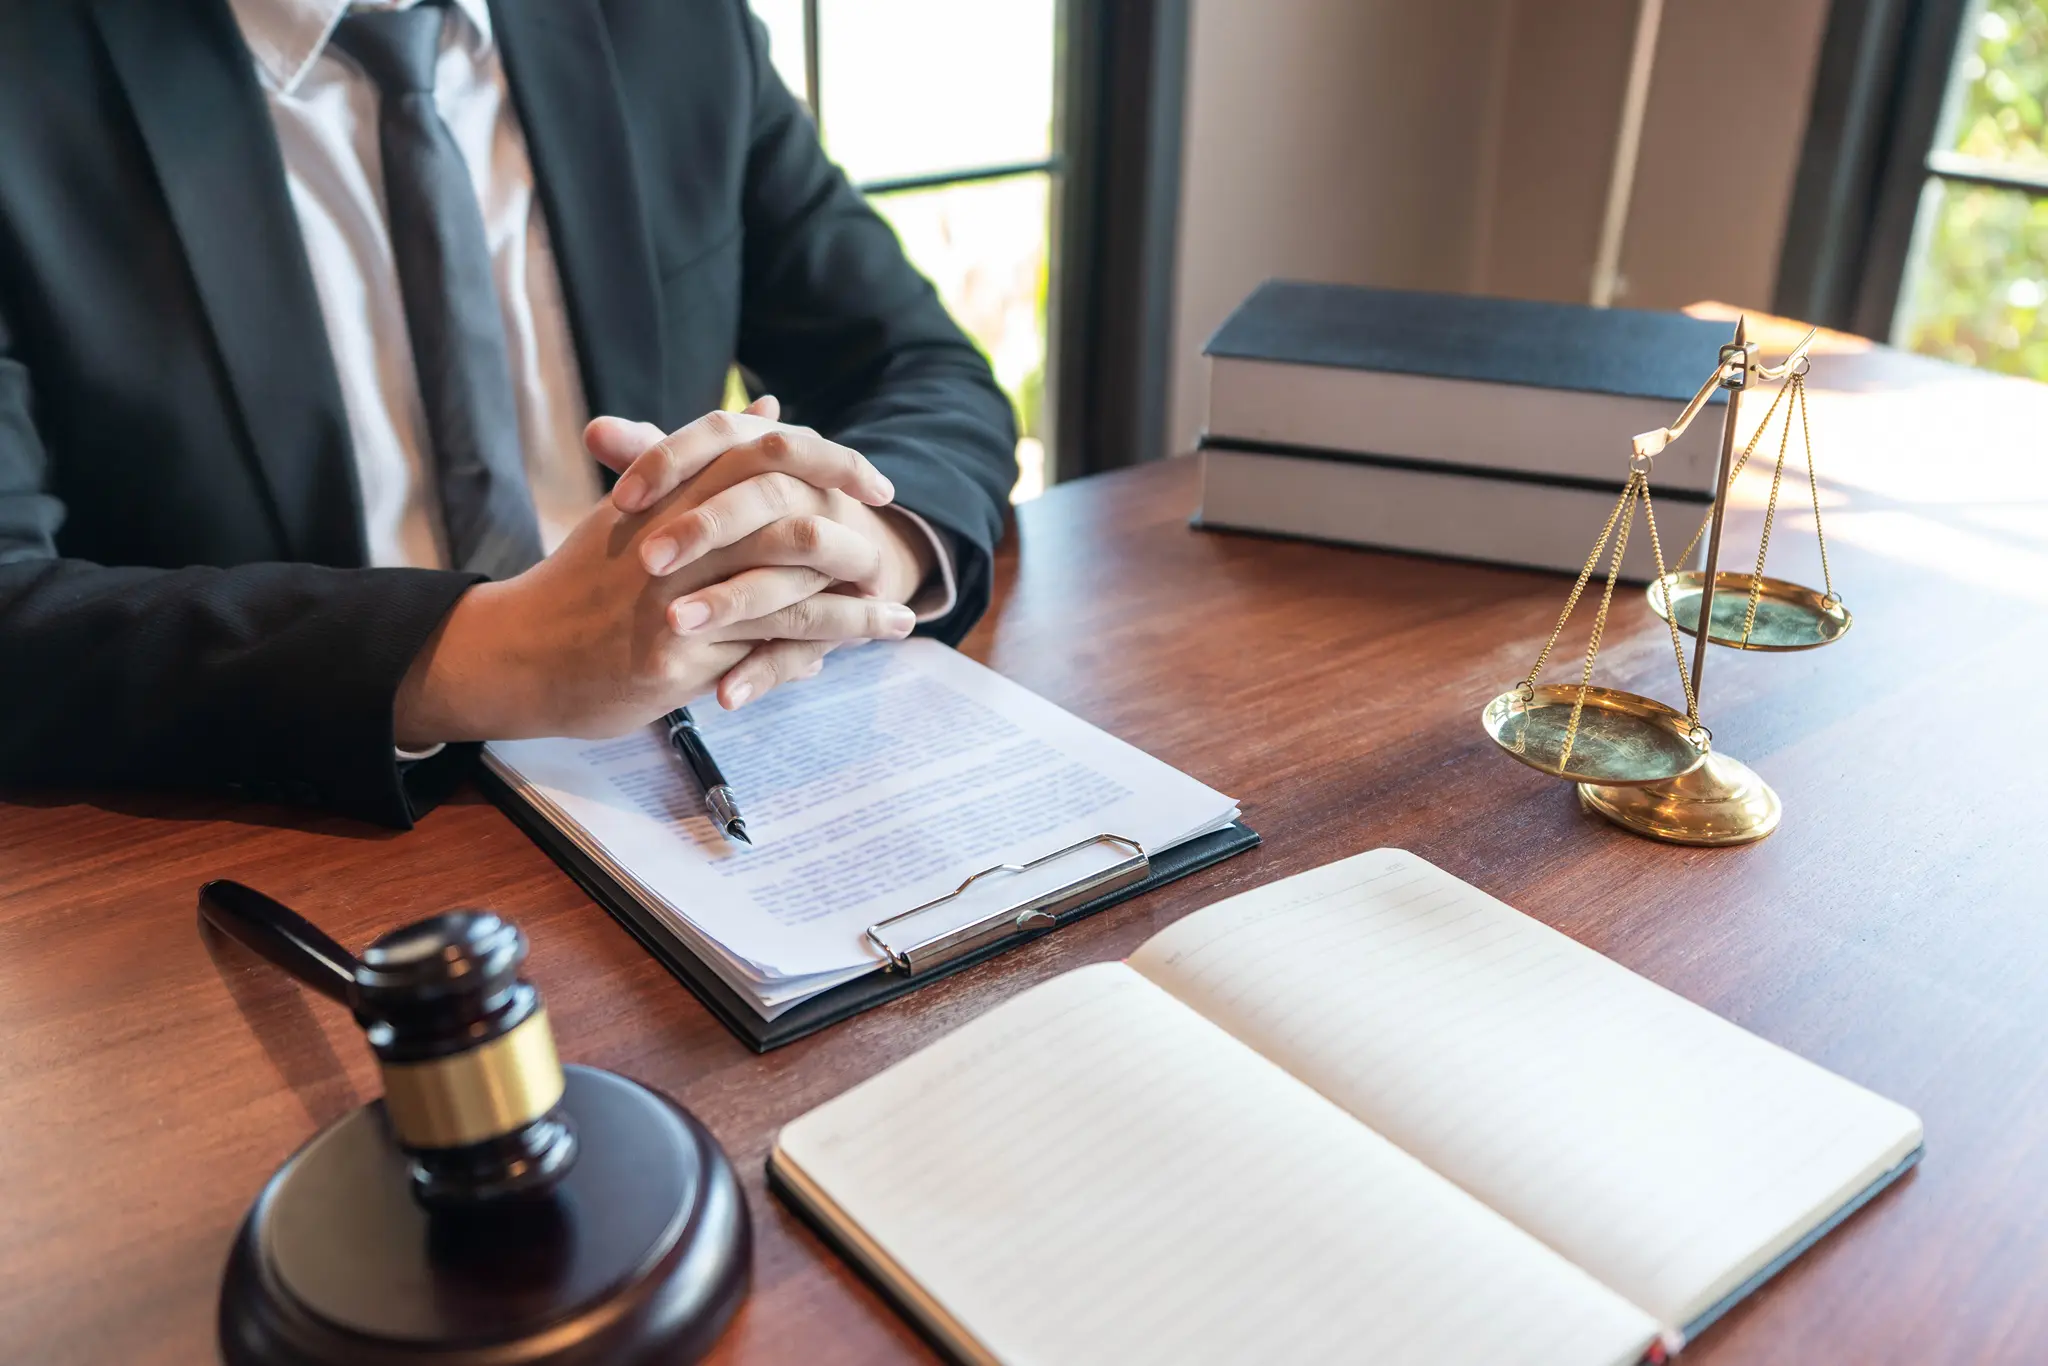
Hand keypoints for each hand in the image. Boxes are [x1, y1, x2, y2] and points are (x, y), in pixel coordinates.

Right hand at [393, 415, 918, 745]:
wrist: (517, 655)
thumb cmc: (584, 586)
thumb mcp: (640, 509)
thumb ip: (705, 457)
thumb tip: (769, 405)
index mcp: (663, 490)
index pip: (757, 450)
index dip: (826, 460)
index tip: (873, 480)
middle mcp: (669, 532)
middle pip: (782, 507)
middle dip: (851, 525)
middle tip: (896, 539)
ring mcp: (671, 592)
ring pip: (785, 583)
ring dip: (854, 604)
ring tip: (902, 617)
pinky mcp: (671, 650)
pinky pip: (764, 644)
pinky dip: (819, 644)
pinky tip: (856, 652)